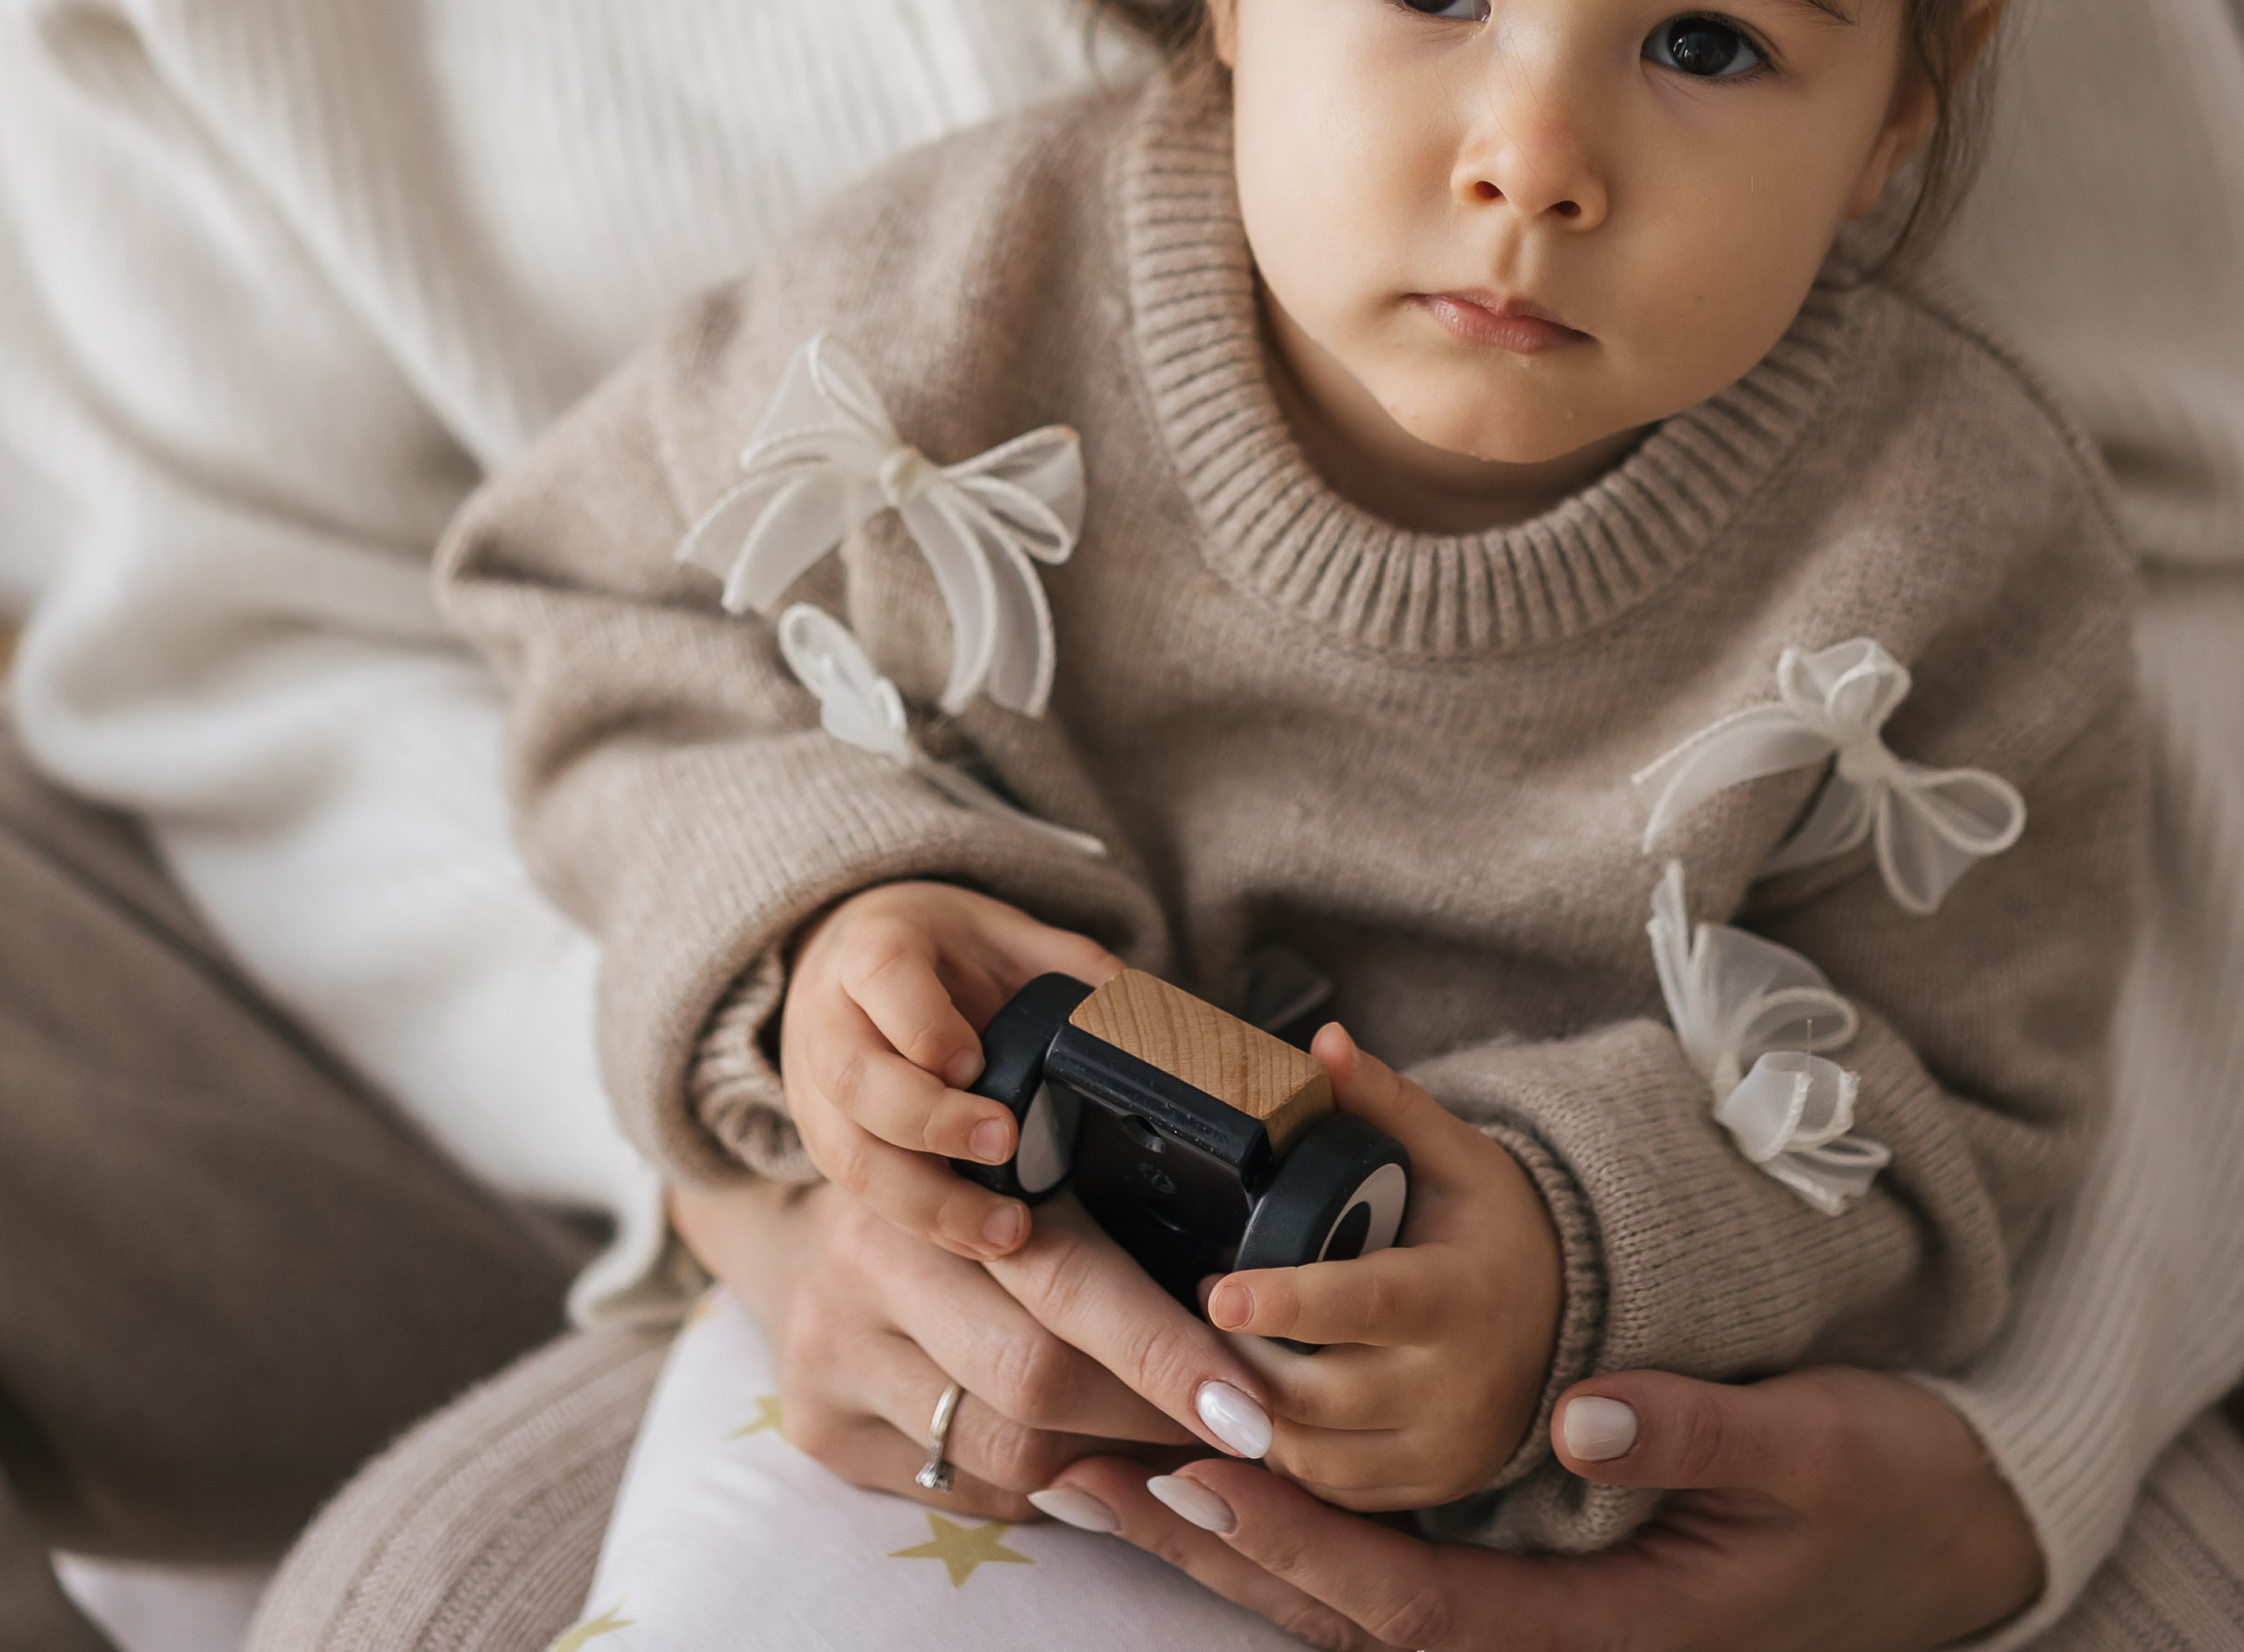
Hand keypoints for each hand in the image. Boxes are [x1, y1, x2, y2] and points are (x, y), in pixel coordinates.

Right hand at [669, 1165, 1269, 1521]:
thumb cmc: (960, 1195)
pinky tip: (1086, 1463)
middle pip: (1036, 1376)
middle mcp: (870, 1255)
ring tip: (1167, 1444)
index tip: (1250, 1402)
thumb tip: (1240, 1302)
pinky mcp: (820, 1424)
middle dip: (1150, 1415)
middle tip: (1234, 1433)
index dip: (1166, 1348)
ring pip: (1008, 1447)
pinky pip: (966, 1487)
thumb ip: (1108, 1202)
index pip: (1068, 1275)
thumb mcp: (1023, 1161)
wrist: (808, 1236)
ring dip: (1107, 1462)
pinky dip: (1045, 1489)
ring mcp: (835, 1346)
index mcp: (937, 1170)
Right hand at [778, 879, 1117, 1259]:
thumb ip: (1065, 962)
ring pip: (850, 1155)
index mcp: (872, 947)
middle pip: (858, 1079)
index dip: (926, 1025)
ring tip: (1004, 1229)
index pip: (883, 977)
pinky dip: (921, 1225)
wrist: (840, 963)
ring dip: (926, 1200)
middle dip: (929, 1120)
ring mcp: (815, 1090)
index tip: (976, 1060)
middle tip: (1004, 1141)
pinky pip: (860, 1196)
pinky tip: (978, 1242)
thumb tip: (1138, 1009)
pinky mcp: (822, 1145)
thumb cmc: (931, 951)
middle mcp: (831, 1021)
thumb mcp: (997, 931)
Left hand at [1044, 1361, 2045, 1651]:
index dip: (1295, 1546)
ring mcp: (1550, 1631)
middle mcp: (1557, 1647)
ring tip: (1110, 1481)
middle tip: (1081, 1476)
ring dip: (1233, 1548)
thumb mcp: (1801, 1446)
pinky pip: (1401, 1581)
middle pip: (1349, 1616)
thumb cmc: (1879, 1488)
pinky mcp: (1549, 1598)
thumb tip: (1574, 1417)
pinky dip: (1303, 1539)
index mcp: (1606, 1632)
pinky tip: (1234, 1490)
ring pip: (1358, 1606)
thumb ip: (1685, 1430)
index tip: (1192, 1474)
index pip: (1414, 1603)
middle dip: (1212, 1549)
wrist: (1951, 1533)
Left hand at [1200, 1025, 1561, 1508]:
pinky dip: (1284, 1456)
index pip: (1362, 1306)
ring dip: (1249, 1411)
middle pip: (1317, 1395)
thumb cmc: (1496, 1227)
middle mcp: (1455, 1391)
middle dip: (1240, 1357)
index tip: (1218, 1290)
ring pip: (1312, 1456)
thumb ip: (1385, 1103)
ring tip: (1217, 1349)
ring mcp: (1442, 1453)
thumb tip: (1323, 1041)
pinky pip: (1332, 1492)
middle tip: (1197, 1301)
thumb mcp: (1454, 1157)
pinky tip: (1255, 1405)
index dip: (1287, 1302)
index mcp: (1460, 1298)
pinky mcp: (1426, 1491)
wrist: (1570, 1322)